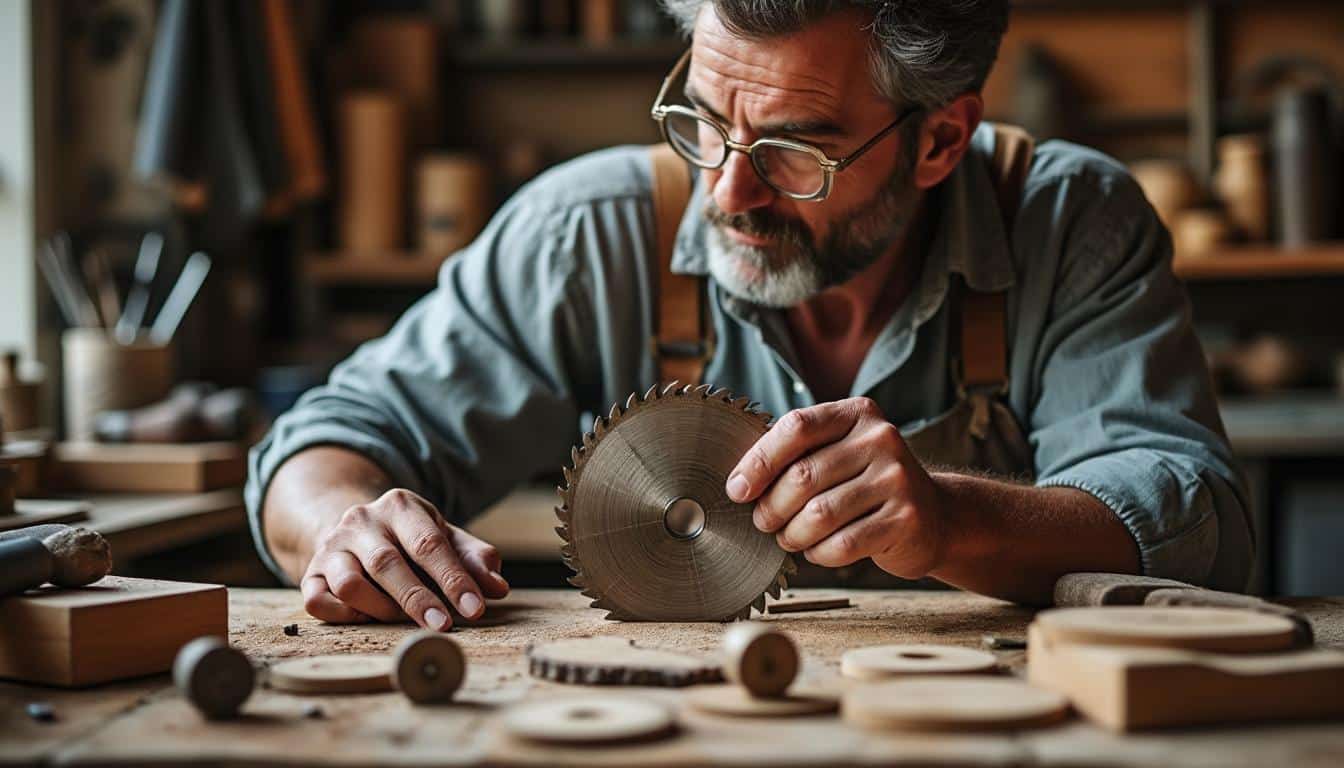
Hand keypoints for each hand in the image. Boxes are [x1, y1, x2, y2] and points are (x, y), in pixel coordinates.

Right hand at [301, 489, 509, 628]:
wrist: (355, 529)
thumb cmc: (411, 539)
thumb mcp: (446, 538)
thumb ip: (474, 559)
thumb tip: (497, 587)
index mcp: (400, 506)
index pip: (428, 543)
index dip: (453, 578)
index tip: (475, 608)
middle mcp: (361, 521)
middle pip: (387, 563)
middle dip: (418, 599)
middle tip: (443, 625)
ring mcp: (331, 547)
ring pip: (350, 584)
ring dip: (380, 609)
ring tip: (402, 619)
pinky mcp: (309, 573)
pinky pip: (319, 602)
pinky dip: (343, 616)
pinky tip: (366, 617)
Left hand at [725, 397, 948, 578]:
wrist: (934, 514)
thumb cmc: (867, 483)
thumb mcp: (839, 452)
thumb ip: (797, 454)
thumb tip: (738, 482)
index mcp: (857, 414)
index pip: (796, 428)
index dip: (759, 461)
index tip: (737, 489)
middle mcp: (881, 439)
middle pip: (803, 476)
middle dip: (772, 507)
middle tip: (764, 522)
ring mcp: (897, 478)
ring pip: (819, 515)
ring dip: (792, 534)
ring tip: (789, 537)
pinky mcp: (905, 518)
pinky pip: (842, 544)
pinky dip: (818, 553)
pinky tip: (818, 550)